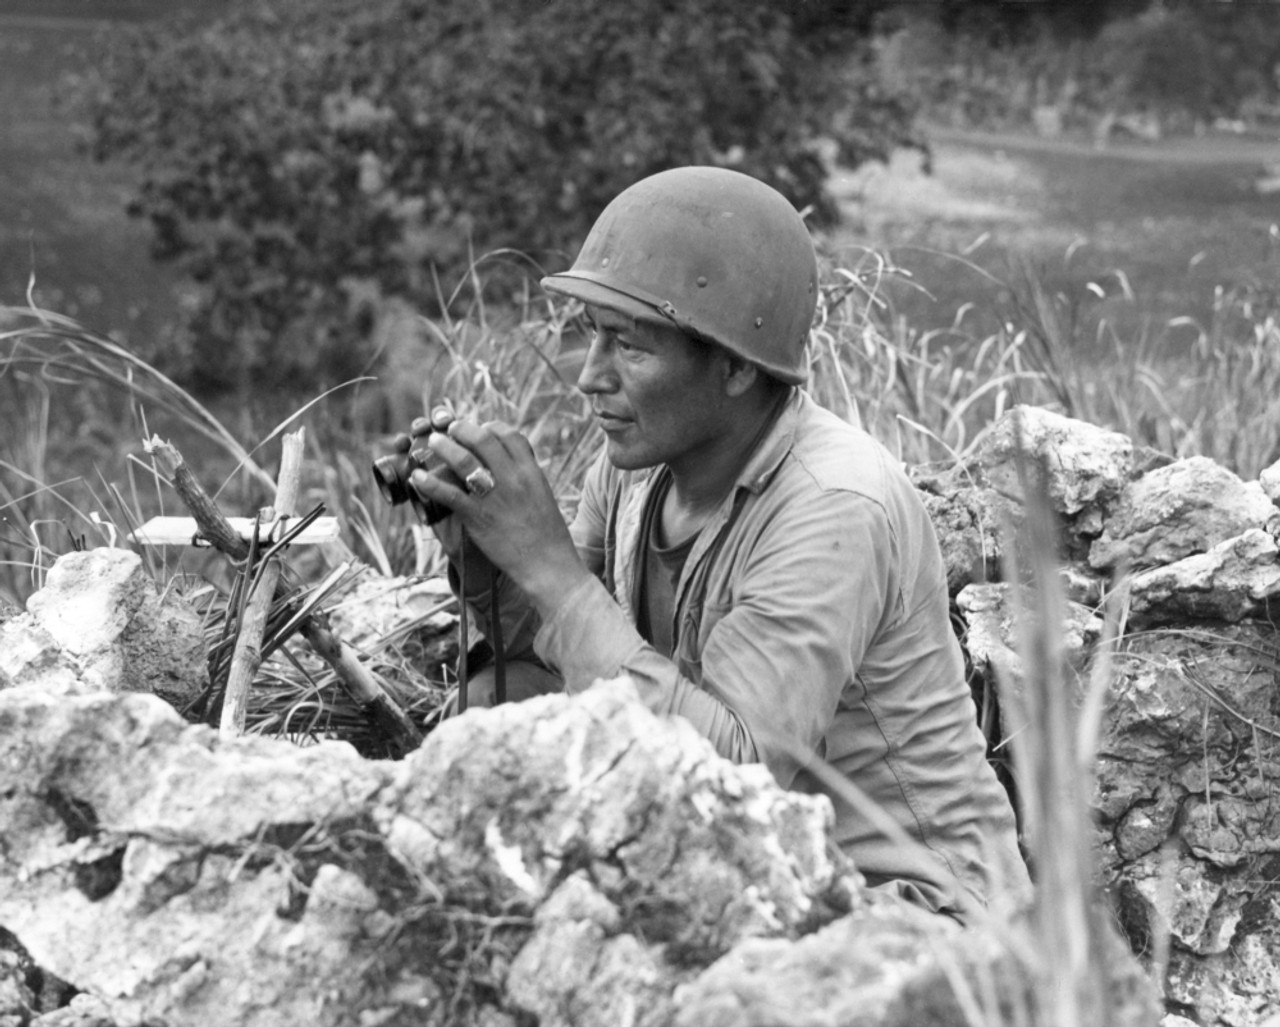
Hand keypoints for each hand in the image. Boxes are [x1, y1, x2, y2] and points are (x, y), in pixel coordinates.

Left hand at [408, 419, 591, 616]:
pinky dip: (430, 484)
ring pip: (464, 461)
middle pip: (484, 440)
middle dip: (463, 429)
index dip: (492, 428)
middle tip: (451, 429)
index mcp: (531, 472)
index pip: (510, 436)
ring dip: (445, 447)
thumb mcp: (543, 496)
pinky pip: (449, 494)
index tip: (481, 430)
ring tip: (434, 442)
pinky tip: (418, 478)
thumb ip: (527, 479)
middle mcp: (514, 479)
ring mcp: (495, 497)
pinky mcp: (478, 517)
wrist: (548, 564)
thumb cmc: (548, 535)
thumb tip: (512, 468)